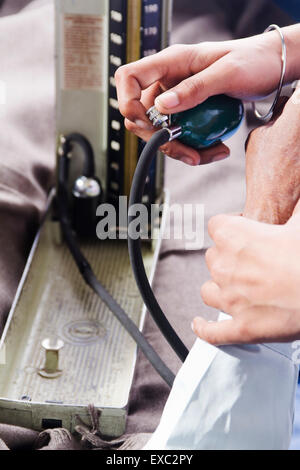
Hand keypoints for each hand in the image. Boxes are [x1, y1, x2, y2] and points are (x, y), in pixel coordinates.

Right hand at [115, 25, 299, 164]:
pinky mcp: (186, 113)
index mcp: (171, 62)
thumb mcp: (228, 72)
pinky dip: (191, 149)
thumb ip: (195, 88)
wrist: (271, 68)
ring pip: (159, 131)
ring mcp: (176, 99)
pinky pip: (178, 136)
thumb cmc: (253, 60)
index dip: (127, 102)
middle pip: (141, 114)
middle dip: (159, 138)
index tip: (148, 122)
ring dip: (179, 149)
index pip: (129, 77)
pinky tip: (213, 150)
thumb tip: (162, 105)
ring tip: (207, 155)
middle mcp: (168, 81)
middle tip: (186, 150)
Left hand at [192, 89, 299, 344]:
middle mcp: (226, 264)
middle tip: (251, 260)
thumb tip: (298, 116)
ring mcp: (232, 298)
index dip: (229, 228)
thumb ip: (299, 189)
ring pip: (209, 288)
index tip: (240, 229)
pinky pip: (213, 332)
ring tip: (240, 285)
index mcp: (236, 233)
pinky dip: (207, 330)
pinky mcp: (241, 330)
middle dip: (228, 258)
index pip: (217, 225)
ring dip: (221, 287)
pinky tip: (203, 326)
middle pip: (213, 257)